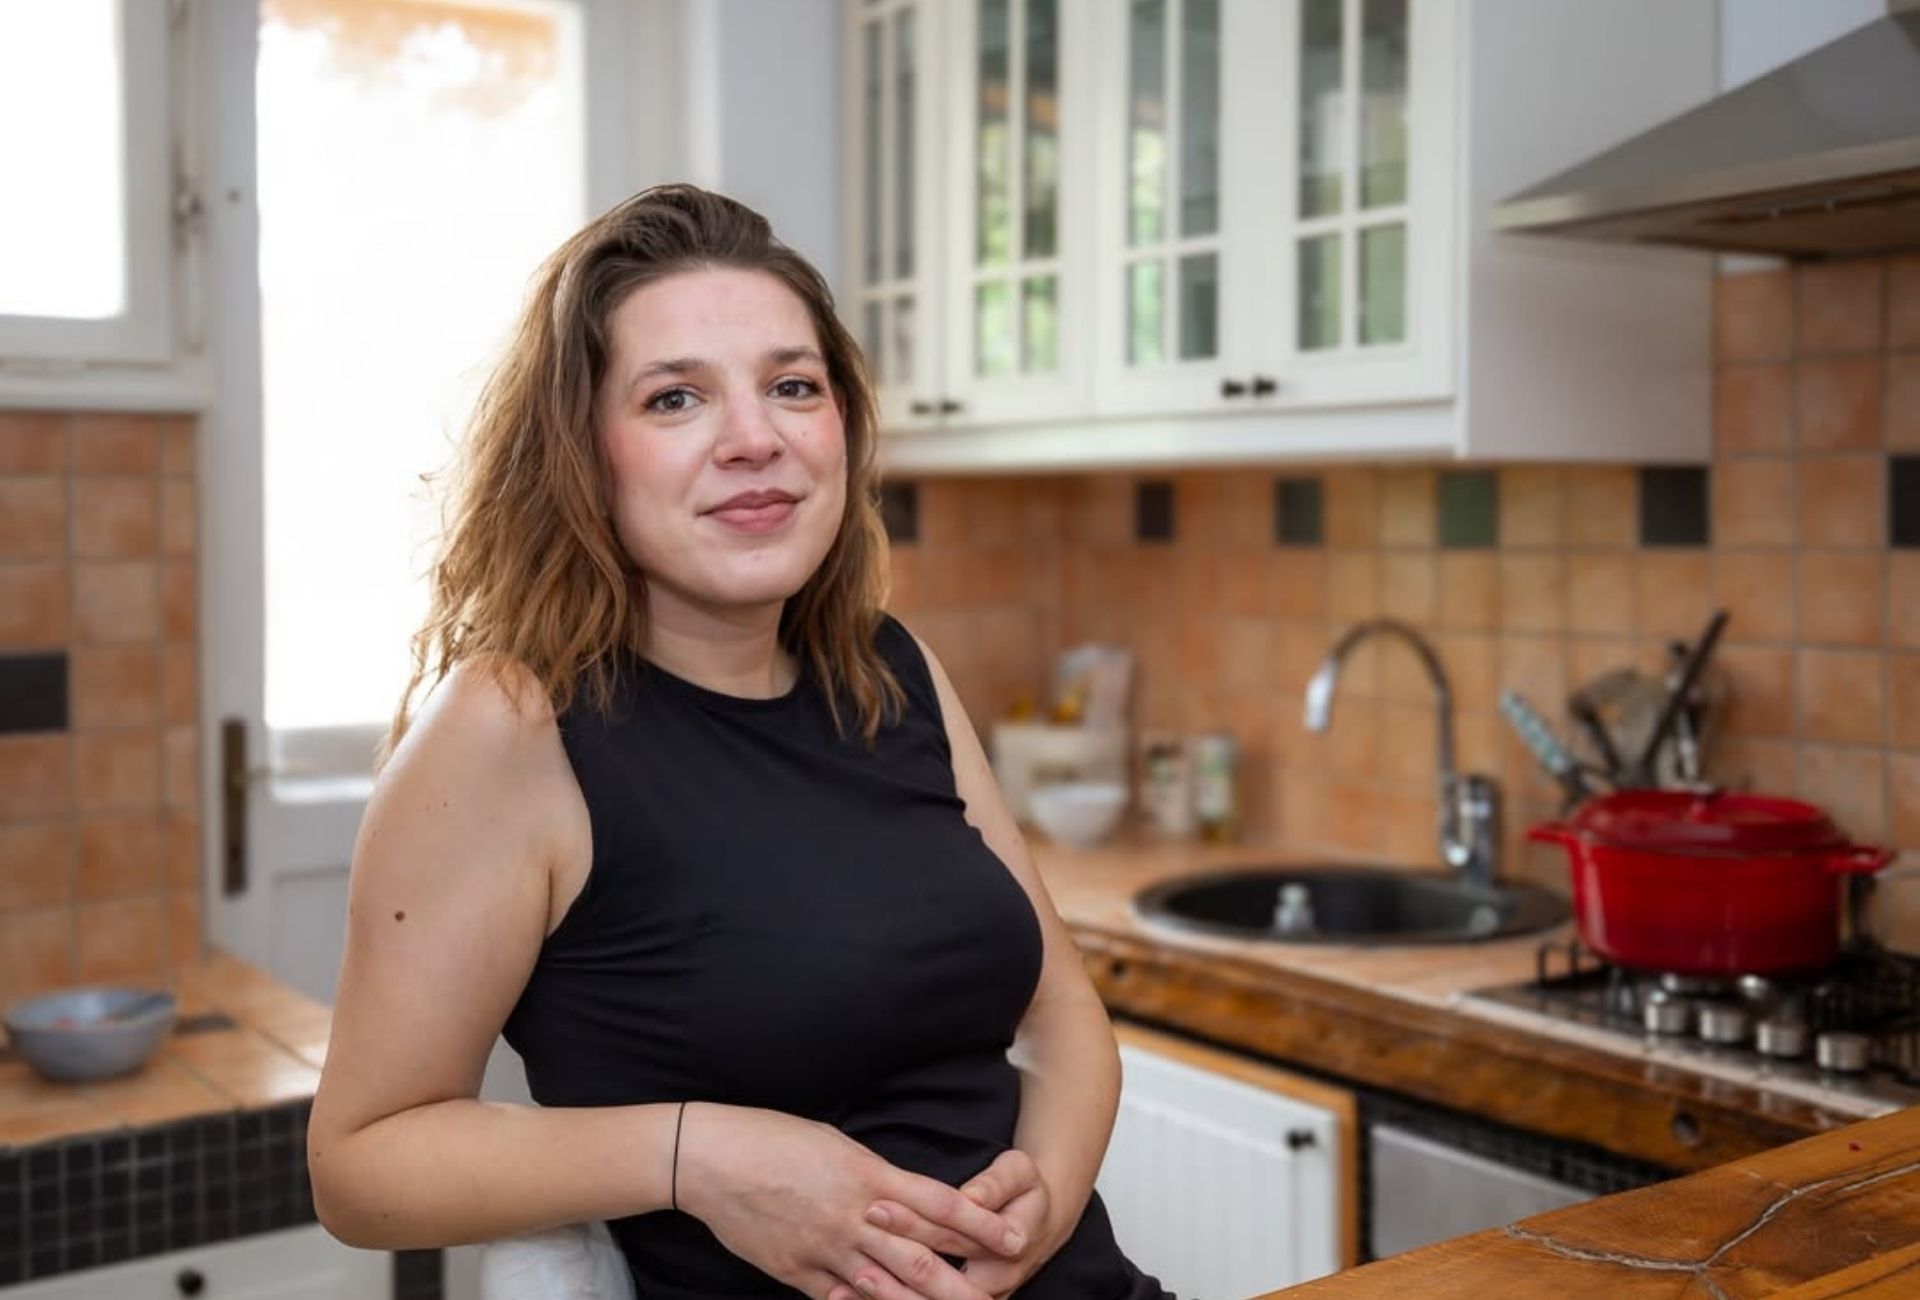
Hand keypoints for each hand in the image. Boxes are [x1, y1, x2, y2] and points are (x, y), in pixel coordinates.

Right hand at [676, 1104, 1026, 1299]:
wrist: (710, 1159)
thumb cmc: (773, 1137)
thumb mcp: (836, 1144)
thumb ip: (874, 1176)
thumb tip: (902, 1196)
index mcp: (868, 1176)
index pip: (938, 1205)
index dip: (980, 1223)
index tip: (1013, 1237)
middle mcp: (854, 1217)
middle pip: (921, 1257)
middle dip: (966, 1281)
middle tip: (1002, 1292)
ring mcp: (825, 1249)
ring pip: (887, 1289)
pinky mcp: (796, 1272)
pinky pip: (841, 1298)